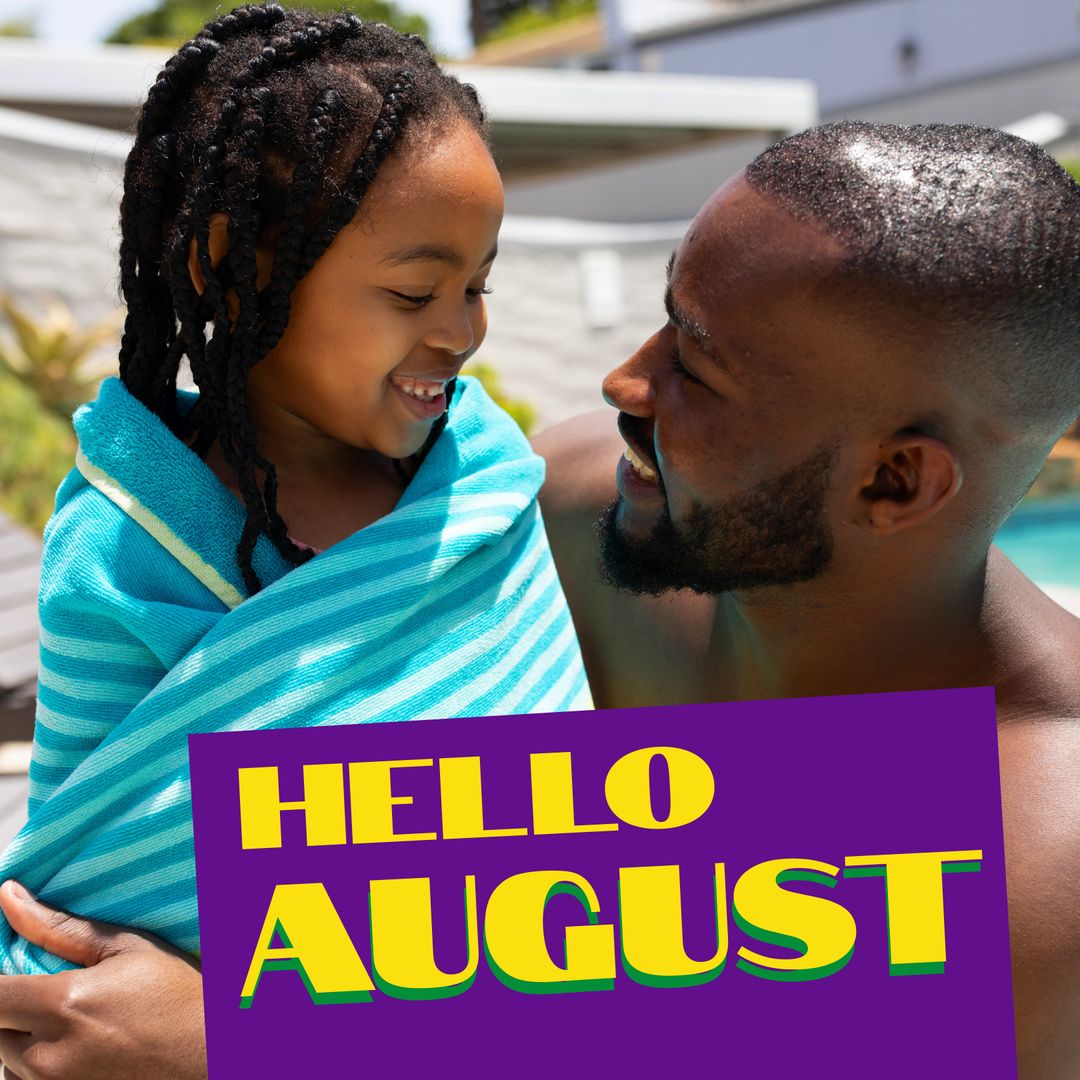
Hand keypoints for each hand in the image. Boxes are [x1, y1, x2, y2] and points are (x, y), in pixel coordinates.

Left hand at [0, 881, 205, 1079]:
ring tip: (77, 1024)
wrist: (210, 1053)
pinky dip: (44, 1066)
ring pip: (10, 1062)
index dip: (0, 983)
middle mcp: (49, 1056)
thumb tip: (8, 896)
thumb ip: (58, 928)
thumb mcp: (127, 948)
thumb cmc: (176, 996)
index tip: (16, 973)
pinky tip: (81, 1049)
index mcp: (64, 1005)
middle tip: (55, 995)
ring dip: (27, 1041)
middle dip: (14, 1010)